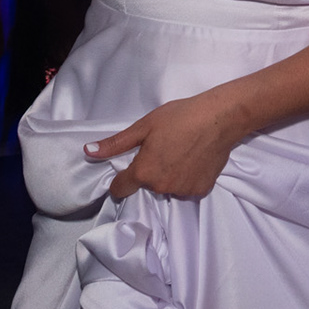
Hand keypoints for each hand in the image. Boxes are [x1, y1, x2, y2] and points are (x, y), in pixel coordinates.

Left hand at [88, 93, 237, 199]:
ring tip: (181, 153)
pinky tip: (195, 160)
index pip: (120, 189)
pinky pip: (186, 188)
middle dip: (150, 172)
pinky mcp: (200, 191)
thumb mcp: (144, 126)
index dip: (122, 179)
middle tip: (163, 149)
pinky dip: (188, 178)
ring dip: (170, 176)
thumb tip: (89, 151)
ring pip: (167, 188)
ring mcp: (182, 191)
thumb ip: (116, 143)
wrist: (220, 118)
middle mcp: (161, 187)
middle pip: (147, 186)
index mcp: (143, 172)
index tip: (128, 169)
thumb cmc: (180, 117)